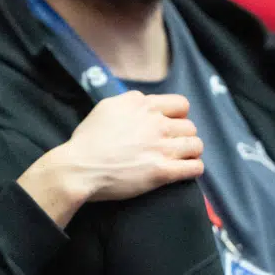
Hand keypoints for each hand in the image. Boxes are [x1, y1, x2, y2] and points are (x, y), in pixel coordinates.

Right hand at [17, 92, 203, 226]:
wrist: (78, 168)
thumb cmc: (86, 141)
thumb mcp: (105, 108)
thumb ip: (128, 102)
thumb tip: (142, 103)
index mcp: (141, 105)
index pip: (180, 104)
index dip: (177, 116)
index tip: (169, 126)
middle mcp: (154, 123)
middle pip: (189, 126)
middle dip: (182, 136)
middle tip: (171, 146)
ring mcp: (160, 147)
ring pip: (196, 145)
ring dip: (190, 152)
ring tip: (180, 159)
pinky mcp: (163, 171)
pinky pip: (195, 168)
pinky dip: (192, 169)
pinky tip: (183, 171)